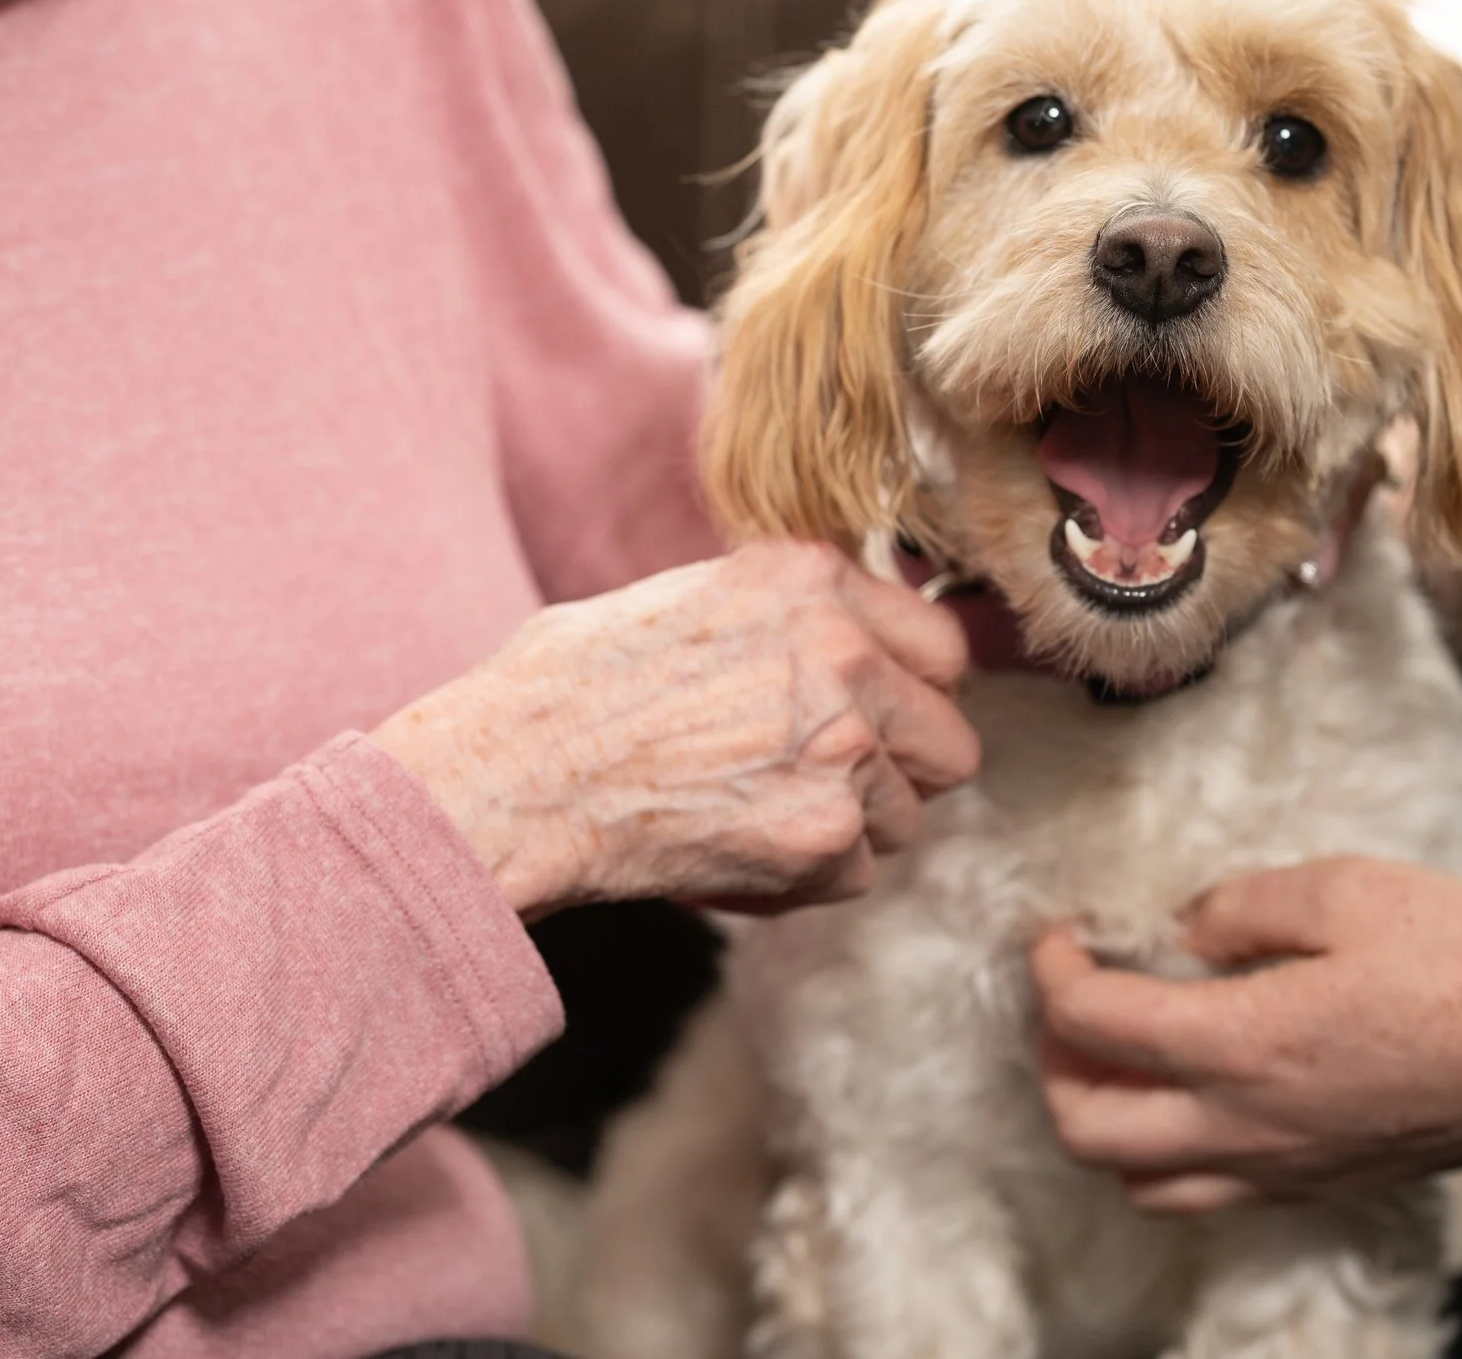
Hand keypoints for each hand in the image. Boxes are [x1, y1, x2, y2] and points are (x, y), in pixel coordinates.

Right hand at [373, 542, 977, 916]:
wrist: (513, 774)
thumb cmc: (575, 688)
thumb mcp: (698, 597)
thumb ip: (797, 615)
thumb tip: (867, 645)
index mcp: (814, 580)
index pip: (944, 648)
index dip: (911, 693)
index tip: (878, 718)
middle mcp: (845, 652)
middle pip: (949, 741)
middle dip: (897, 773)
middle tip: (820, 785)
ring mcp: (842, 744)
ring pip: (906, 817)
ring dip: (846, 831)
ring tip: (750, 812)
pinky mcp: (824, 832)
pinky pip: (855, 875)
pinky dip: (801, 880)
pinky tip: (729, 848)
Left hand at [1031, 857, 1461, 1210]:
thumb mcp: (1343, 889)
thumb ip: (1241, 905)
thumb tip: (1182, 927)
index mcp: (1241, 1045)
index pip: (1093, 1024)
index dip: (1052, 973)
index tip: (1057, 936)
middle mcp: (1248, 1126)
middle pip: (1087, 1129)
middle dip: (1053, 1061)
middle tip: (1071, 1001)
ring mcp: (1285, 1169)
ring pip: (1141, 1182)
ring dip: (1104, 1120)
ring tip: (1121, 1055)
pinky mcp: (1323, 1185)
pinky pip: (1210, 1194)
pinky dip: (1169, 1152)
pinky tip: (1198, 1090)